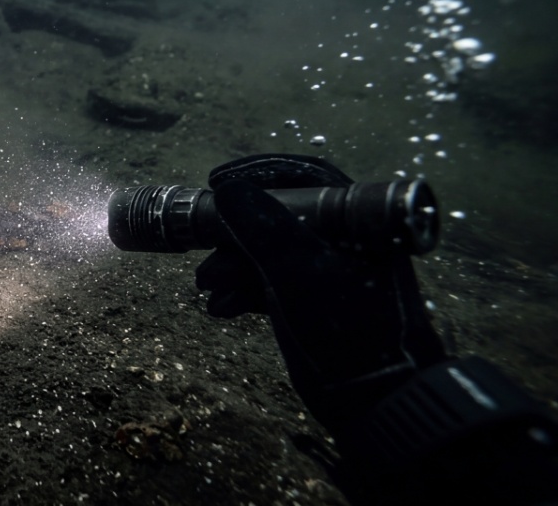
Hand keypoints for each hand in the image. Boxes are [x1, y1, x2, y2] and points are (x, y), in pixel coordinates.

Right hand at [194, 154, 446, 432]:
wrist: (374, 400)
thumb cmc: (348, 326)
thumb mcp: (300, 270)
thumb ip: (262, 226)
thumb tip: (226, 189)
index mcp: (360, 222)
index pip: (308, 179)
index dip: (260, 176)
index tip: (218, 183)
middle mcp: (344, 240)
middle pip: (279, 217)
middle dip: (234, 235)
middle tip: (203, 245)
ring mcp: (326, 272)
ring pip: (268, 253)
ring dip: (231, 267)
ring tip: (206, 286)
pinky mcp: (311, 302)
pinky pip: (269, 283)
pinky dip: (242, 292)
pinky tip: (220, 307)